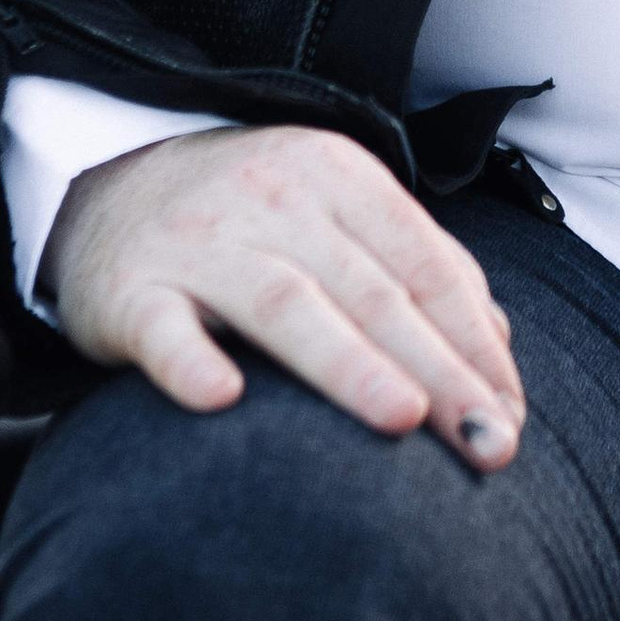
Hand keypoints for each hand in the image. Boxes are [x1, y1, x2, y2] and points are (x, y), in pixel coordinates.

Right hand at [44, 123, 525, 464]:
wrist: (109, 190)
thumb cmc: (251, 220)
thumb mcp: (338, 213)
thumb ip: (416, 267)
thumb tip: (499, 342)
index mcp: (339, 178)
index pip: (425, 264)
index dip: (474, 342)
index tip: (510, 414)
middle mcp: (275, 199)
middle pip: (372, 291)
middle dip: (439, 371)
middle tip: (487, 443)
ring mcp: (201, 242)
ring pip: (285, 304)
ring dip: (347, 362)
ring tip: (401, 417)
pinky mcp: (131, 290)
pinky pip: (164, 329)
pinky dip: (192, 362)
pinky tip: (224, 399)